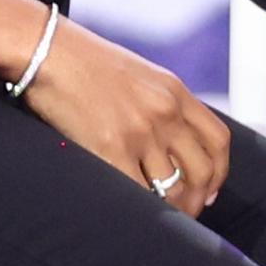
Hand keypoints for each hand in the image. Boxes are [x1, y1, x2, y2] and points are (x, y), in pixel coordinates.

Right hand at [16, 13, 230, 216]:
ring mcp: (139, 131)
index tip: (209, 189)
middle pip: (202, 171)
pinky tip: (131, 212)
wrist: (46, 49)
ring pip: (172, 190)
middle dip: (197, 200)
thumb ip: (161, 102)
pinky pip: (138, 194)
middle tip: (184, 213)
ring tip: (157, 217)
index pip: (218, 140)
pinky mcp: (109, 149)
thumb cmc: (83, 62)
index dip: (218, 172)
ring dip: (169, 211)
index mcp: (174, 90)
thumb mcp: (138, 74)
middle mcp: (164, 111)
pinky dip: (139, 210)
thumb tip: (172, 143)